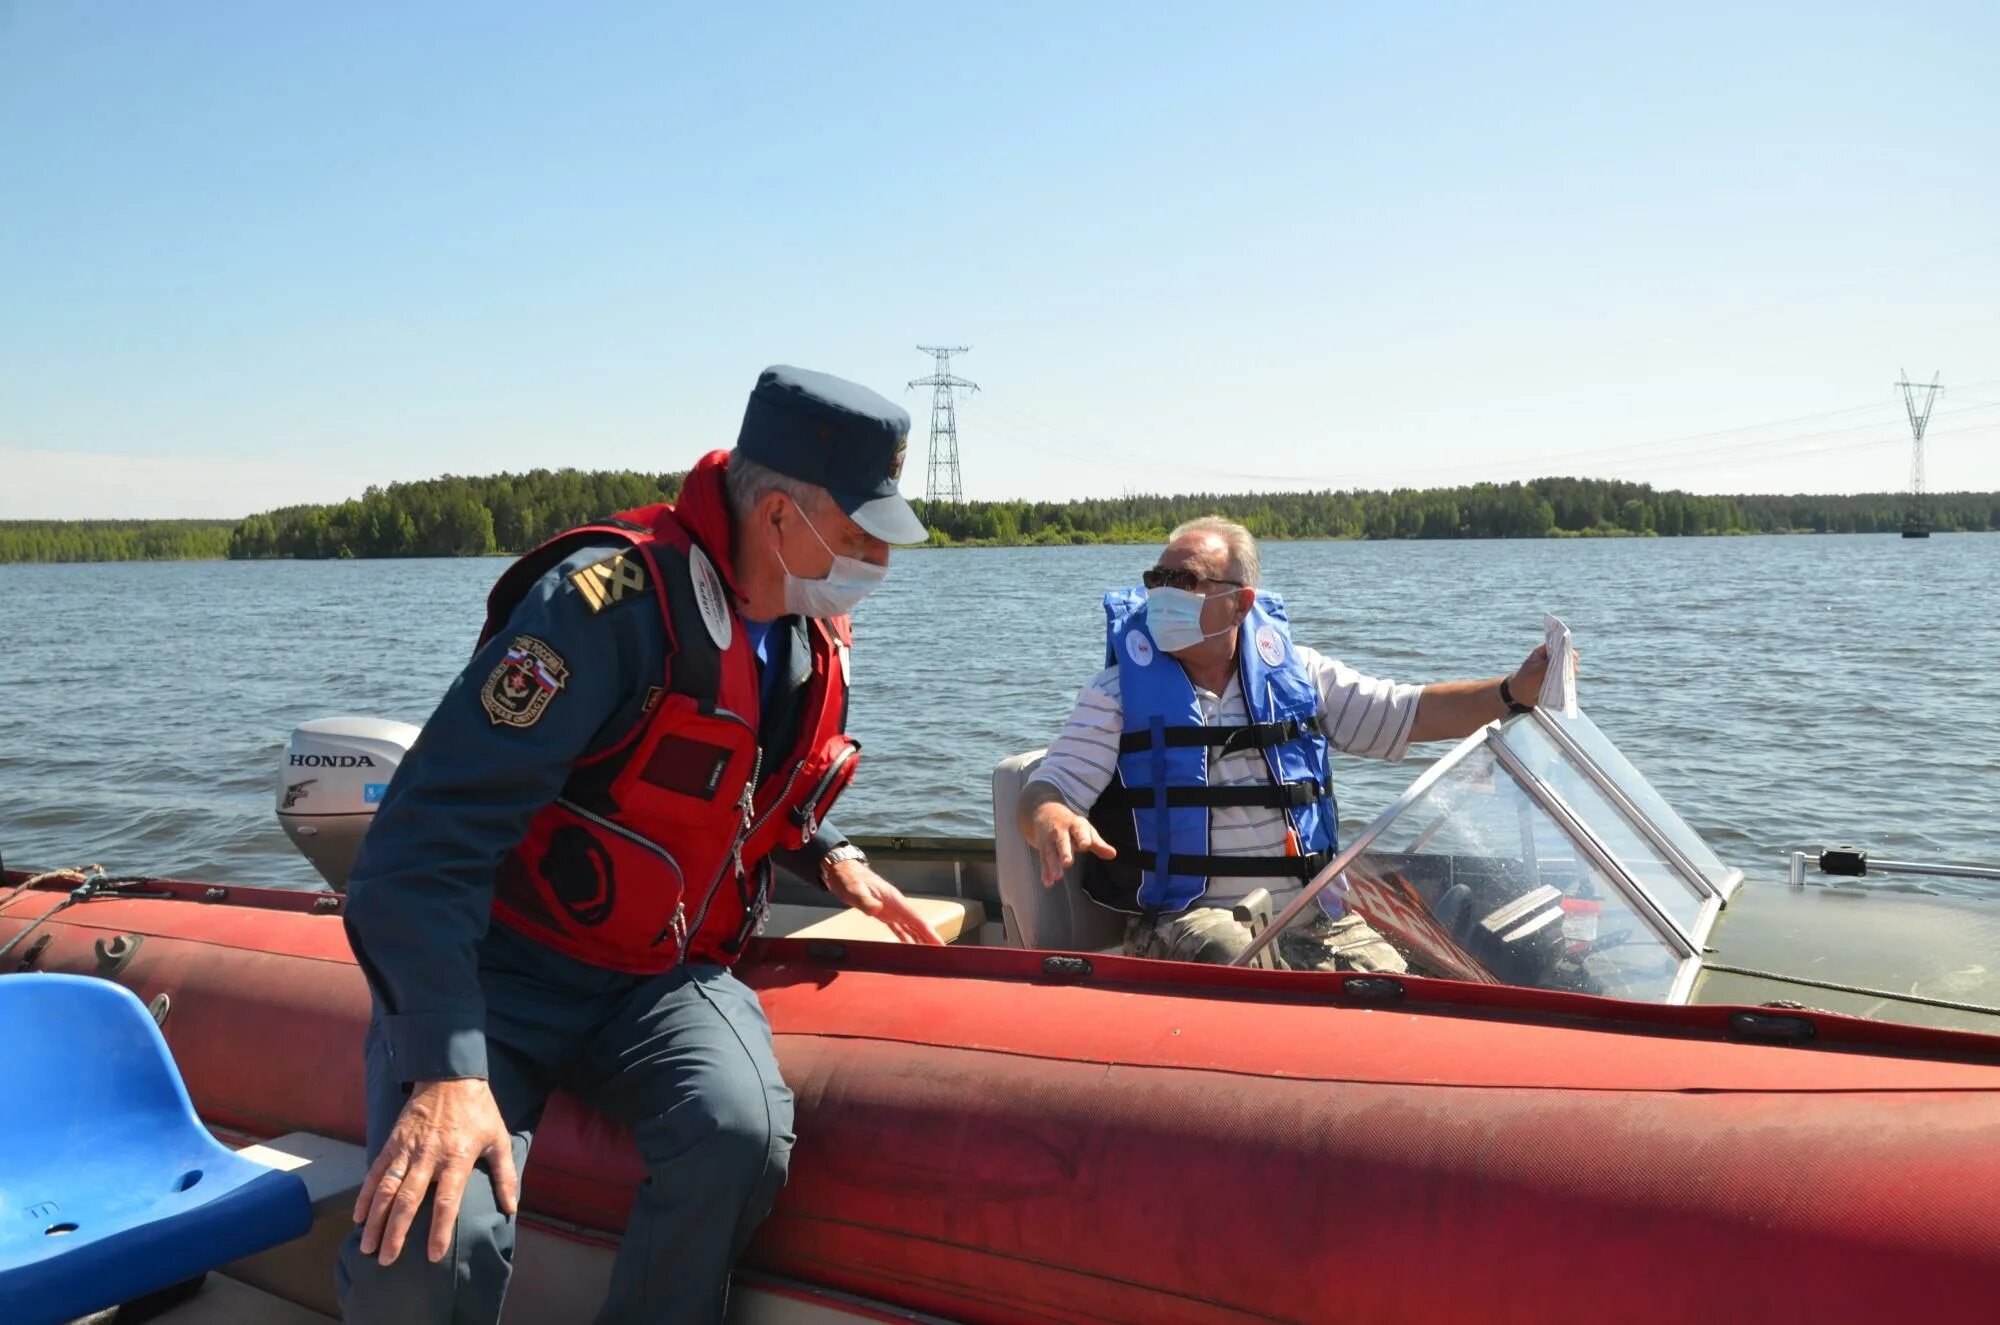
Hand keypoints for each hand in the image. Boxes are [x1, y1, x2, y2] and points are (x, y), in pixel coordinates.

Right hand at [354, 1077, 518, 1265]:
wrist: (450, 1075)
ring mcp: (407, 1149)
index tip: (433, 1256)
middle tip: (386, 1259)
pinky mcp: (393, 1142)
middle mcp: (429, 1156)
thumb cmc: (479, 1110)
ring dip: (374, 1219)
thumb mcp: (498, 1139)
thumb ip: (505, 1175)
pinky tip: (358, 1216)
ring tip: (366, 1245)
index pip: (448, 1201)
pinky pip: (376, 1171)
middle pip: (409, 1200)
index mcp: (457, 1158)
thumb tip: (511, 1207)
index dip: (440, 1230)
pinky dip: (365, 1194)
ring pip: (386, 1189)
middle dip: (396, 1232)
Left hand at [823, 858, 945, 943]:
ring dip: (920, 940)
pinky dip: (906, 938)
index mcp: (894, 900)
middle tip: (941, 955)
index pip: (916, 919)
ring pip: (910, 928)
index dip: (929, 932)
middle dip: (929, 939)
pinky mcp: (884, 914)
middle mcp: (897, 906)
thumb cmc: (849, 879)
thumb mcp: (854, 889)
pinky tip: (911, 947)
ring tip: (929, 955)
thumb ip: (865, 900)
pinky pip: (899, 928)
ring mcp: (891, 910)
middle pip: (918, 925)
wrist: (843, 871)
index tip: (940, 944)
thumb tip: (876, 910)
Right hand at [1028, 800, 1115, 887]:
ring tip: (1057, 877)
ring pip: (1051, 853)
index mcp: (1075, 825)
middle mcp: (1060, 832)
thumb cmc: (1071, 826)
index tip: (1085, 845)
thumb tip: (1113, 854)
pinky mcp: (1042, 848)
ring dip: (1053, 865)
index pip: (1079, 831)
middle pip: (1062, 842)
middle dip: (1064, 852)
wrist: (1044, 812)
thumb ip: (1098, 844)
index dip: (1082, 837)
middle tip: (1068, 863)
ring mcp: (1049, 840)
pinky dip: (1045, 872)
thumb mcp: (1085, 830)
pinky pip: (1043, 861)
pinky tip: (1048, 883)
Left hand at [1507, 643, 1582, 708]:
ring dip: (1570, 668)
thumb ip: (1548, 665)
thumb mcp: (1536, 672)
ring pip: (1565, 665)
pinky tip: (1572, 679)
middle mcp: (1548, 659)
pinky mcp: (1556, 678)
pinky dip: (1569, 676)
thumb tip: (1562, 659)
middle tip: (1574, 665)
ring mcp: (1553, 668)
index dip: (1565, 649)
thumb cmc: (1525, 681)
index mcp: (1541, 653)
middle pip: (1563, 655)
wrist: (1521, 696)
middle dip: (1570, 660)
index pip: (1555, 646)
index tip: (1573, 655)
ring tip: (1574, 673)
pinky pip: (1565, 675)